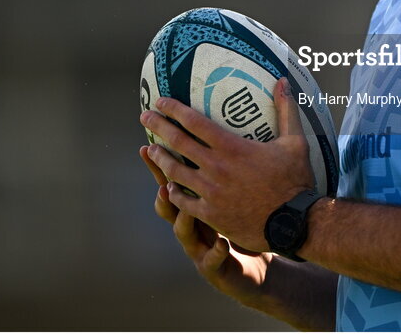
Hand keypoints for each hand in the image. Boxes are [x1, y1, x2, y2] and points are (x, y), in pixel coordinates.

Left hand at [140, 77, 314, 251]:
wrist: (294, 222)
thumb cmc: (295, 180)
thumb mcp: (295, 141)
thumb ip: (286, 110)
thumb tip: (284, 81)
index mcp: (232, 147)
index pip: (194, 122)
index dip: (174, 109)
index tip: (160, 101)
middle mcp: (216, 167)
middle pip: (178, 142)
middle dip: (158, 126)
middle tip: (144, 117)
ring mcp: (210, 192)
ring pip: (175, 172)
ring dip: (160, 159)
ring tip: (151, 151)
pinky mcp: (211, 214)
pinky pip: (183, 202)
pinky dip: (174, 192)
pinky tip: (169, 187)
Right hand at [140, 143, 272, 304]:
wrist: (253, 268)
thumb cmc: (243, 226)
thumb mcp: (233, 195)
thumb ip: (233, 167)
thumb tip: (237, 132)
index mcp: (195, 201)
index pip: (173, 179)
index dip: (159, 164)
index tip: (146, 144)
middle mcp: (191, 224)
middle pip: (169, 202)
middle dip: (162, 184)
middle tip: (159, 171)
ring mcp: (199, 246)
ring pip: (183, 231)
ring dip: (182, 218)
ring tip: (185, 207)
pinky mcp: (214, 266)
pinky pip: (212, 259)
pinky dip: (215, 251)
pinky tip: (222, 242)